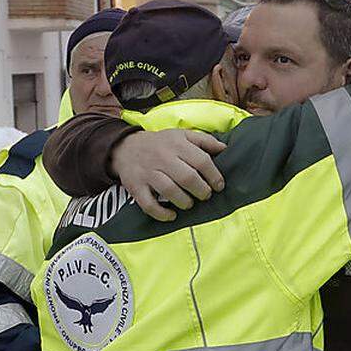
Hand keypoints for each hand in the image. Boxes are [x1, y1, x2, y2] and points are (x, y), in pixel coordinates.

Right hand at [110, 130, 226, 220]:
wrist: (125, 147)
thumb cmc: (162, 144)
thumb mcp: (183, 135)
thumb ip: (205, 141)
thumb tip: (225, 149)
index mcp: (177, 144)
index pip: (201, 161)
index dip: (214, 176)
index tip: (219, 186)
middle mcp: (162, 158)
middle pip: (187, 178)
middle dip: (202, 191)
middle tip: (205, 195)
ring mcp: (148, 173)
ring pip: (169, 191)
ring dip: (185, 202)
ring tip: (190, 203)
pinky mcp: (135, 186)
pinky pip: (148, 204)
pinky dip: (161, 213)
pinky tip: (172, 215)